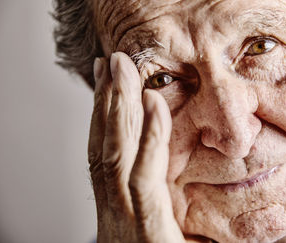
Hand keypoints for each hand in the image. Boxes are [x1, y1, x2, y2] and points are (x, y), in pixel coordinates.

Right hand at [88, 52, 185, 242]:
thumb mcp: (174, 229)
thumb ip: (171, 197)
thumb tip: (180, 165)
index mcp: (121, 211)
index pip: (108, 156)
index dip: (106, 117)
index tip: (113, 82)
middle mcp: (115, 215)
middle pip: (105, 148)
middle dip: (107, 101)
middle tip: (112, 61)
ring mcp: (126, 225)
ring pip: (115, 156)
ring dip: (118, 109)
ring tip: (122, 69)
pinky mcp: (147, 236)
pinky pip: (144, 179)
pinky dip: (149, 140)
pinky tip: (154, 105)